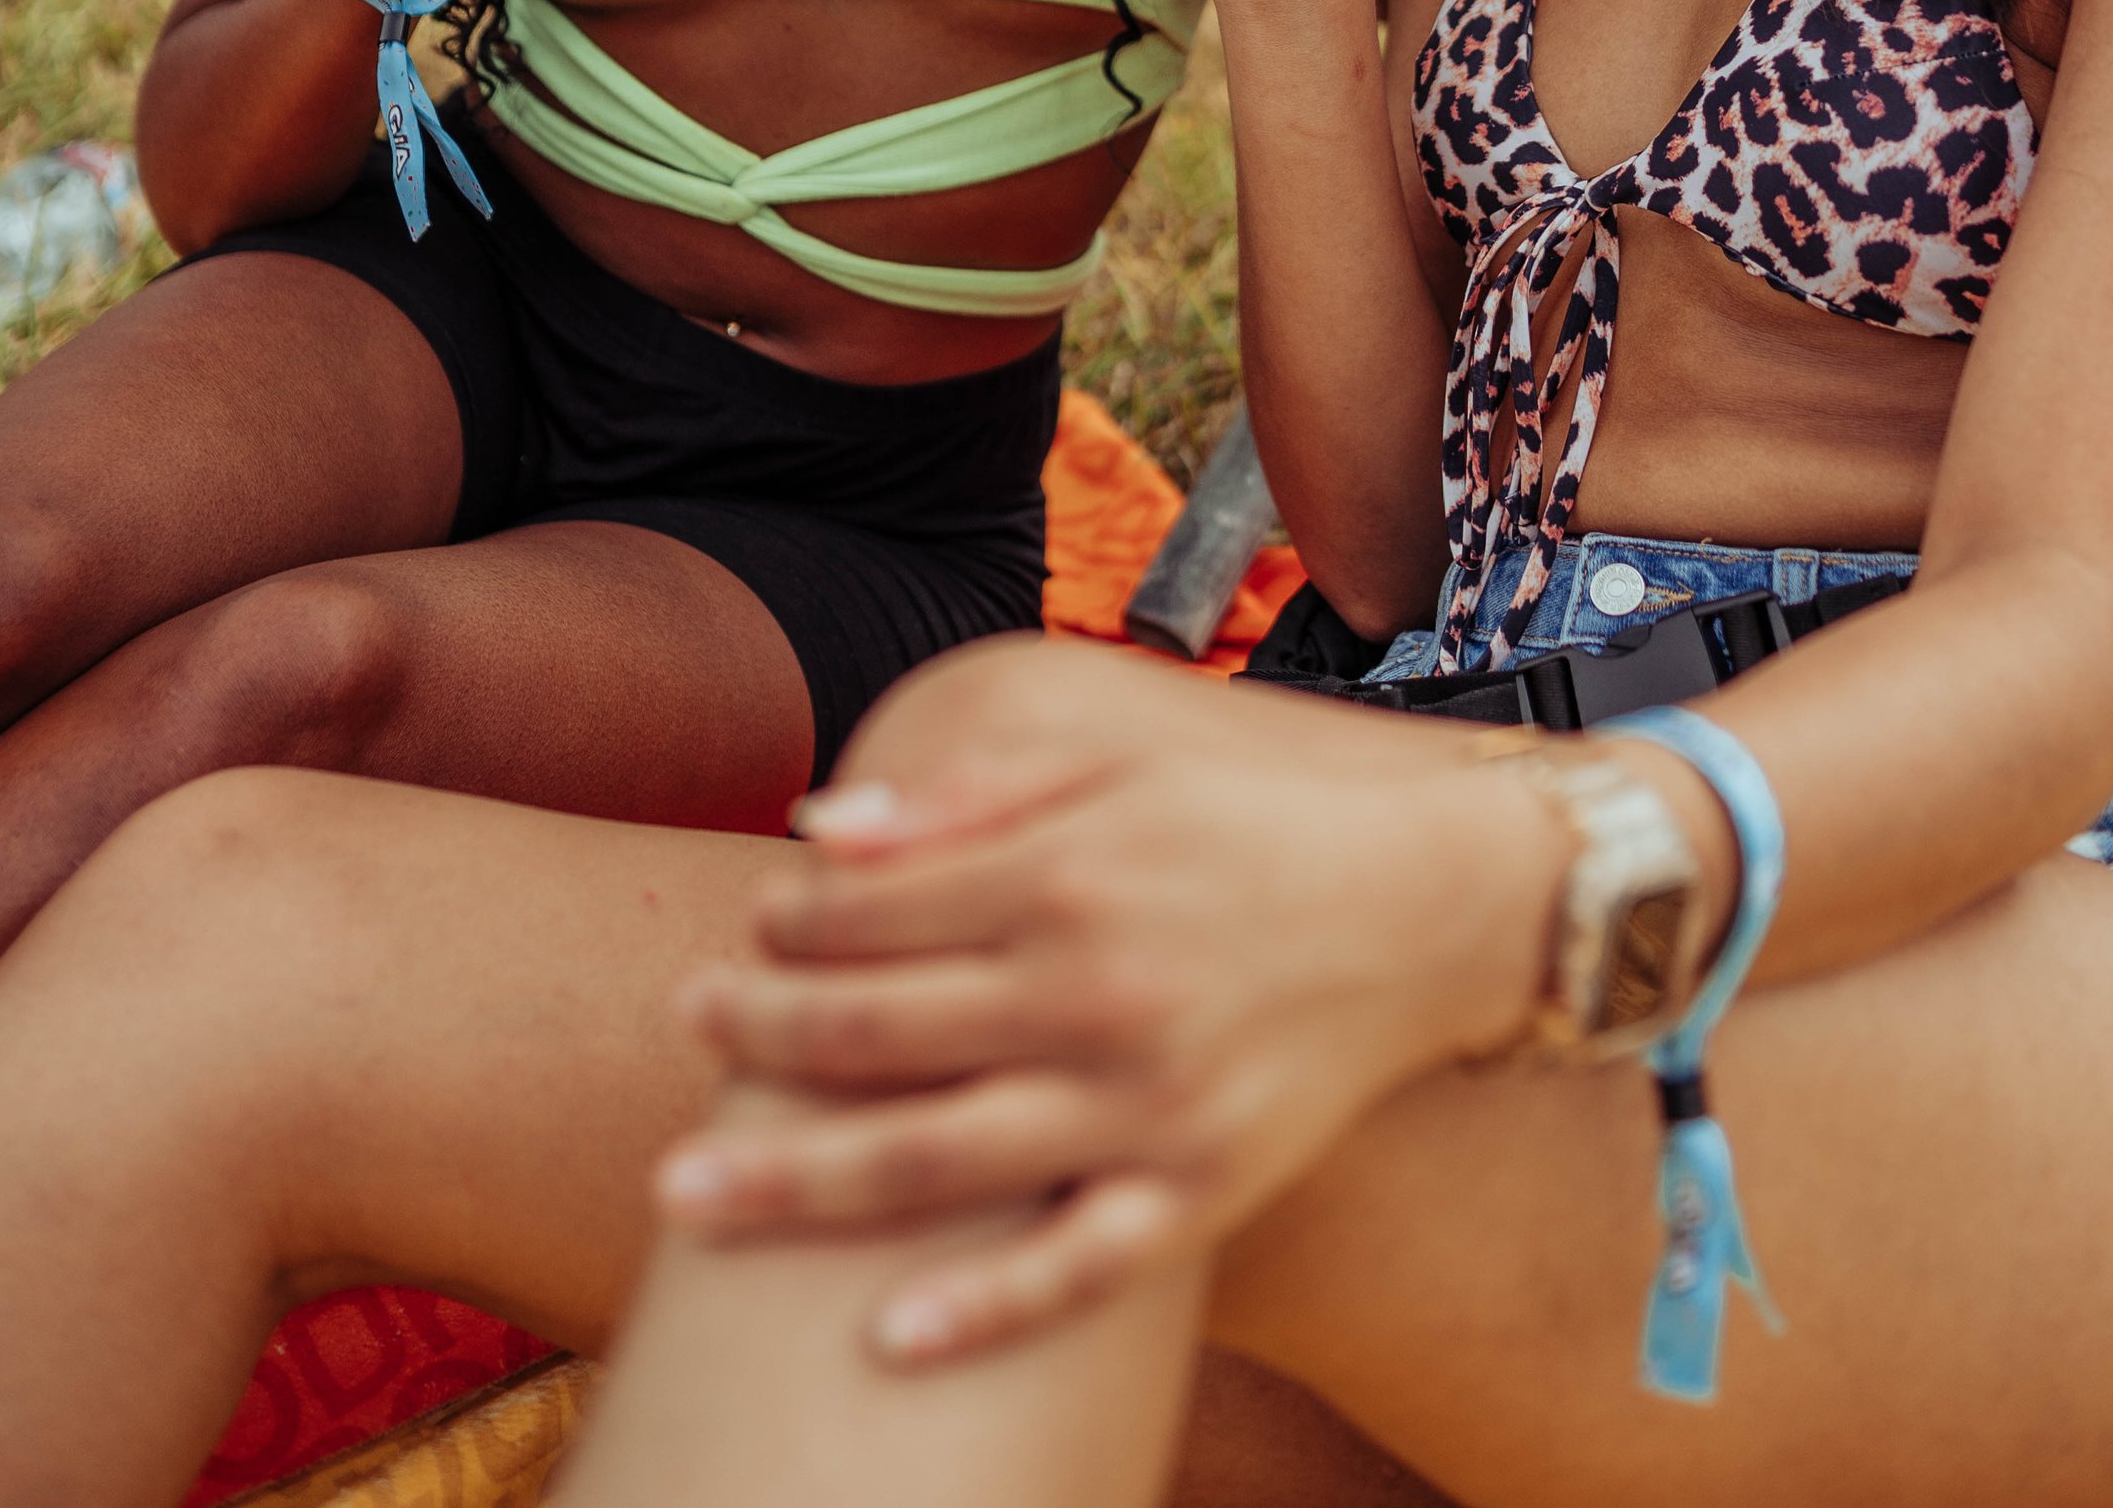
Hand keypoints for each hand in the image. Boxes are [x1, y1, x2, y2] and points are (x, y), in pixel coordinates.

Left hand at [658, 644, 1559, 1363]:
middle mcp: (1097, 991)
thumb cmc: (1251, 831)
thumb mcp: (1117, 773)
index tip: (746, 928)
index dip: (793, 921)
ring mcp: (1146, 1104)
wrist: (1428, 908)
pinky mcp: (1203, 1189)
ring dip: (797, 1180)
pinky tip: (888, 1339)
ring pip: (938, 1159)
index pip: (882, 908)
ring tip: (685, 1191)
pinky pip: (1078, 1267)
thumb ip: (969, 796)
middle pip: (879, 1031)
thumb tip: (821, 830)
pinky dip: (984, 1310)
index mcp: (1071, 875)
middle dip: (758, 1035)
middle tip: (683, 1033)